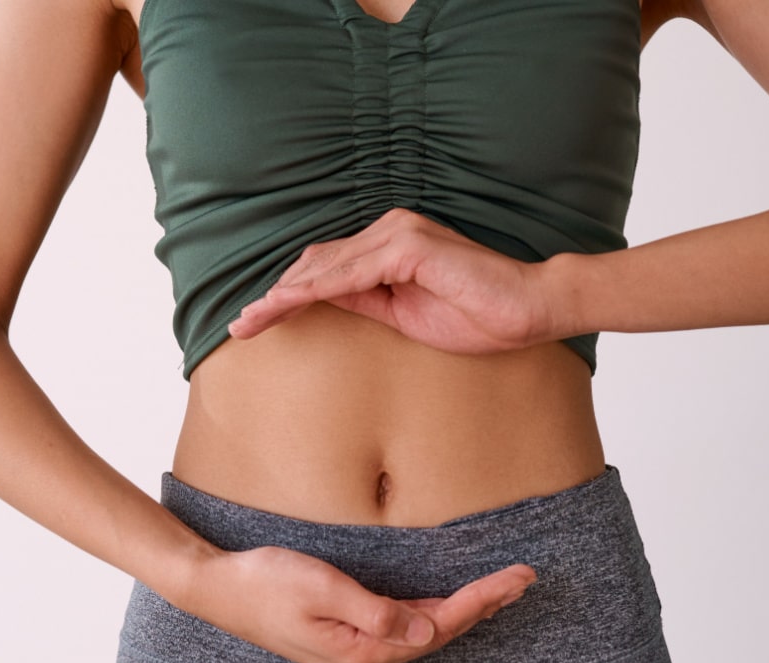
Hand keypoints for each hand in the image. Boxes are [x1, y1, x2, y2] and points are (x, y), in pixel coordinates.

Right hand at [187, 543, 536, 662]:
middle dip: (484, 605)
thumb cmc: (266, 582)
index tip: (516, 578)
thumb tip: (425, 632)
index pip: (439, 625)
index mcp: (363, 654)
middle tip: (525, 579)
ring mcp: (357, 657)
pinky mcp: (349, 642)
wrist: (218, 591)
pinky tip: (454, 604)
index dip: (481, 600)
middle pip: (440, 634)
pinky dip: (435, 614)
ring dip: (465, 611)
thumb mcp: (322, 589)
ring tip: (503, 589)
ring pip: (425, 634)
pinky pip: (404, 631)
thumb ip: (376, 613)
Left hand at [226, 208, 561, 355]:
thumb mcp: (406, 315)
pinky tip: (285, 307)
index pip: (327, 268)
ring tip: (250, 321)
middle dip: (275, 295)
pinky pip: (349, 274)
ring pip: (325, 267)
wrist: (528, 310)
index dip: (289, 294)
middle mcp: (390, 229)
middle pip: (316, 263)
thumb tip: (323, 301)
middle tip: (239, 326)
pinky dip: (313, 292)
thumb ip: (366, 301)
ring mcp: (399, 234)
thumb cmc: (477, 315)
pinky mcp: (409, 248)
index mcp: (391, 244)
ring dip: (283, 296)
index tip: (257, 322)